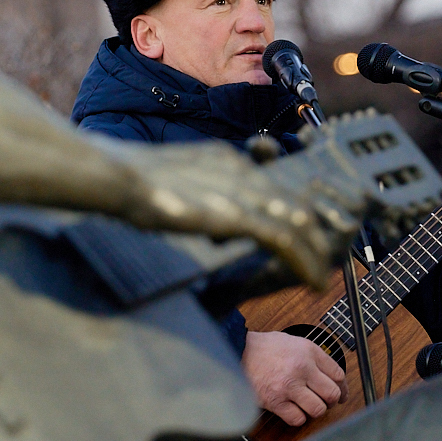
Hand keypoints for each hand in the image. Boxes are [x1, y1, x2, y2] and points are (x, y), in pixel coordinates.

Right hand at [115, 137, 364, 287]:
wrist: (113, 175)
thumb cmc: (129, 181)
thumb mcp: (172, 182)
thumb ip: (194, 194)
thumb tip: (201, 213)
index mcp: (225, 160)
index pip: (273, 184)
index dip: (295, 212)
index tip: (307, 236)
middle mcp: (240, 170)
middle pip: (295, 198)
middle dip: (317, 230)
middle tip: (328, 256)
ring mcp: (240, 189)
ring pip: (299, 218)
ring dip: (318, 249)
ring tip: (325, 273)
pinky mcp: (234, 212)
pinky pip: (285, 238)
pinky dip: (305, 260)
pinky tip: (314, 280)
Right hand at [242, 331, 346, 425]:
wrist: (237, 351)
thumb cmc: (263, 347)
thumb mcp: (293, 341)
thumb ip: (312, 355)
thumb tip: (329, 372)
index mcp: (308, 351)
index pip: (338, 374)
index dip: (342, 387)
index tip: (341, 392)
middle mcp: (302, 368)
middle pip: (332, 393)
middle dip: (331, 400)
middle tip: (325, 401)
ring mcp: (289, 386)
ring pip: (318, 409)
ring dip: (315, 410)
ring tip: (308, 405)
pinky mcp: (276, 401)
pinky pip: (298, 418)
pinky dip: (298, 417)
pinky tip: (293, 409)